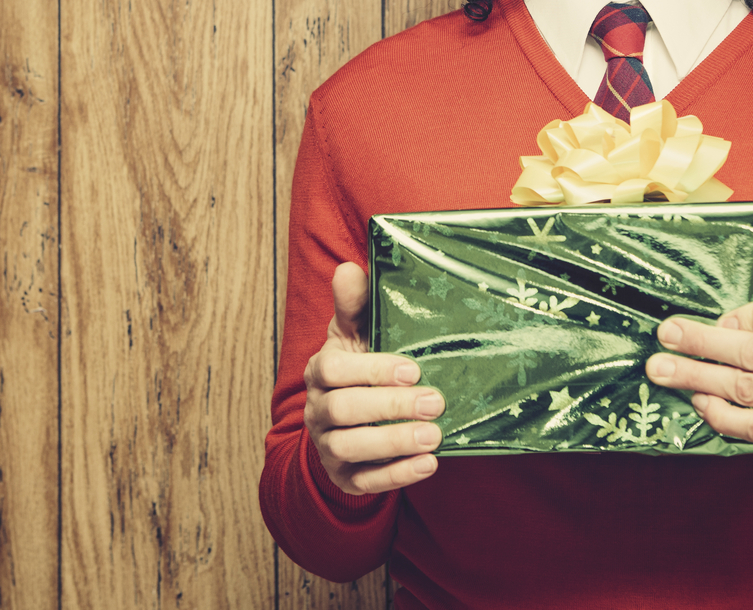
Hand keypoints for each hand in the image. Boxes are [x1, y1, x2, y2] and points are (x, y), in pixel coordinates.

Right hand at [303, 262, 444, 493]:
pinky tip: (428, 464)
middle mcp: (317, 410)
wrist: (347, 422)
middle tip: (435, 403)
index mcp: (320, 371)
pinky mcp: (345, 477)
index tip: (413, 369)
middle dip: (390, 407)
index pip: (333, 370)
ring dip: (394, 443)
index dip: (372, 370)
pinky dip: (396, 476)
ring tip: (434, 436)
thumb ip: (354, 305)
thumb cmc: (359, 367)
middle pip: (343, 410)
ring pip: (351, 447)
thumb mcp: (355, 334)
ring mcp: (328, 446)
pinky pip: (365, 482)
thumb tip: (348, 269)